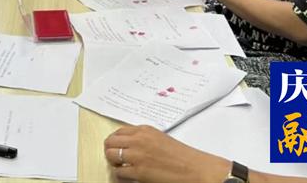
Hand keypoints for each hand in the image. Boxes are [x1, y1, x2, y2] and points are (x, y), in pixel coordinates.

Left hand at [104, 125, 228, 182]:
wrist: (196, 169)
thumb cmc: (183, 157)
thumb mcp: (160, 139)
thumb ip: (143, 138)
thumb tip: (129, 144)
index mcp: (144, 130)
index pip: (118, 131)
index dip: (115, 140)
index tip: (116, 146)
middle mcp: (138, 140)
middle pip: (110, 141)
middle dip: (110, 150)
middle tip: (116, 158)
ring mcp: (137, 155)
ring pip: (110, 155)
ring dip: (114, 162)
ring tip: (121, 167)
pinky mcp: (138, 171)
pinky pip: (118, 173)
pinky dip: (120, 175)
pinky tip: (128, 176)